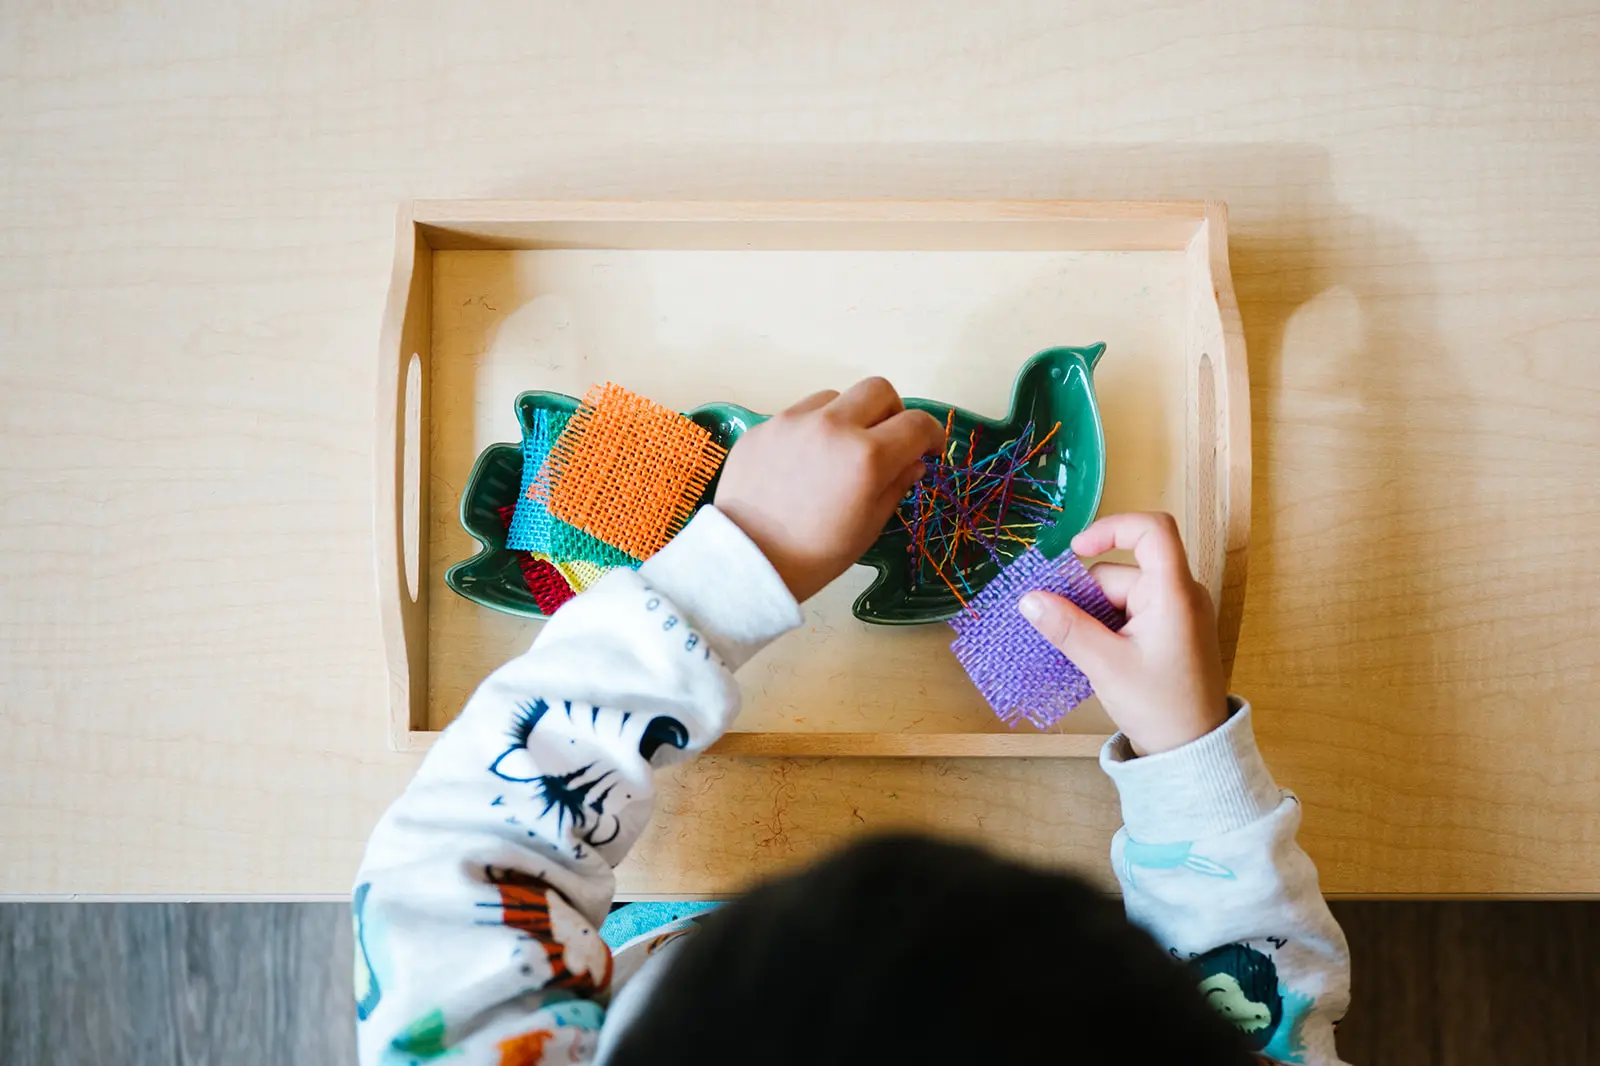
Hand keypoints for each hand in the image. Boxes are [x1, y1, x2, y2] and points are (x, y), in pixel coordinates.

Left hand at [715, 378, 945, 602]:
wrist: (749, 562)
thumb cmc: (817, 555)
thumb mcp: (870, 525)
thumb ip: (897, 484)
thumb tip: (913, 461)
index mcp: (867, 456)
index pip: (917, 423)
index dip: (931, 434)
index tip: (927, 448)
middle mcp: (832, 427)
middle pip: (878, 390)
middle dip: (891, 413)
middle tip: (884, 442)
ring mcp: (793, 422)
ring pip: (835, 398)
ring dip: (847, 418)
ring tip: (836, 453)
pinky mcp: (763, 427)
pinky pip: (798, 415)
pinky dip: (811, 430)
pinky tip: (801, 463)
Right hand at [1018, 512, 1227, 755]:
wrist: (1194, 751)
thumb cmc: (1160, 707)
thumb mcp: (1105, 666)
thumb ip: (1066, 628)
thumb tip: (1029, 599)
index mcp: (1173, 593)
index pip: (1152, 530)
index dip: (1112, 528)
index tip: (1076, 550)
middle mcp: (1180, 594)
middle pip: (1122, 572)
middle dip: (1087, 598)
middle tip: (1065, 633)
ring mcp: (1178, 613)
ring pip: (1121, 595)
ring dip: (1096, 617)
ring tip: (1089, 656)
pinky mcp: (1172, 631)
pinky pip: (1131, 613)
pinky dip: (1109, 627)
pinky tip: (1100, 657)